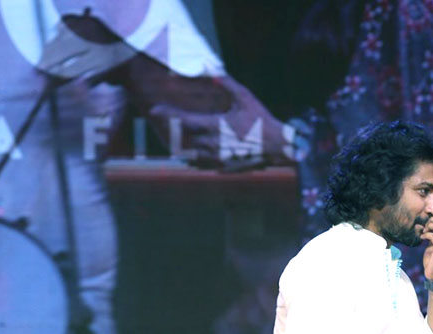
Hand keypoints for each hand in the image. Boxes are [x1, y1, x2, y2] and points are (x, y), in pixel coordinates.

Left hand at [150, 76, 292, 168]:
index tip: (154, 108)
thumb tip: (207, 66)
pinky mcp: (222, 167)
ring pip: (188, 154)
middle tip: (164, 122)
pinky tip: (190, 155)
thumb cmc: (262, 121)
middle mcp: (212, 144)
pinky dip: (192, 160)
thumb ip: (224, 82)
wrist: (278, 148)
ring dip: (180, 146)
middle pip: (182, 138)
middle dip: (171, 130)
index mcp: (215, 126)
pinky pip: (200, 165)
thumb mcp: (245, 97)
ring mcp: (217, 158)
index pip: (182, 120)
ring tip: (172, 140)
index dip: (166, 113)